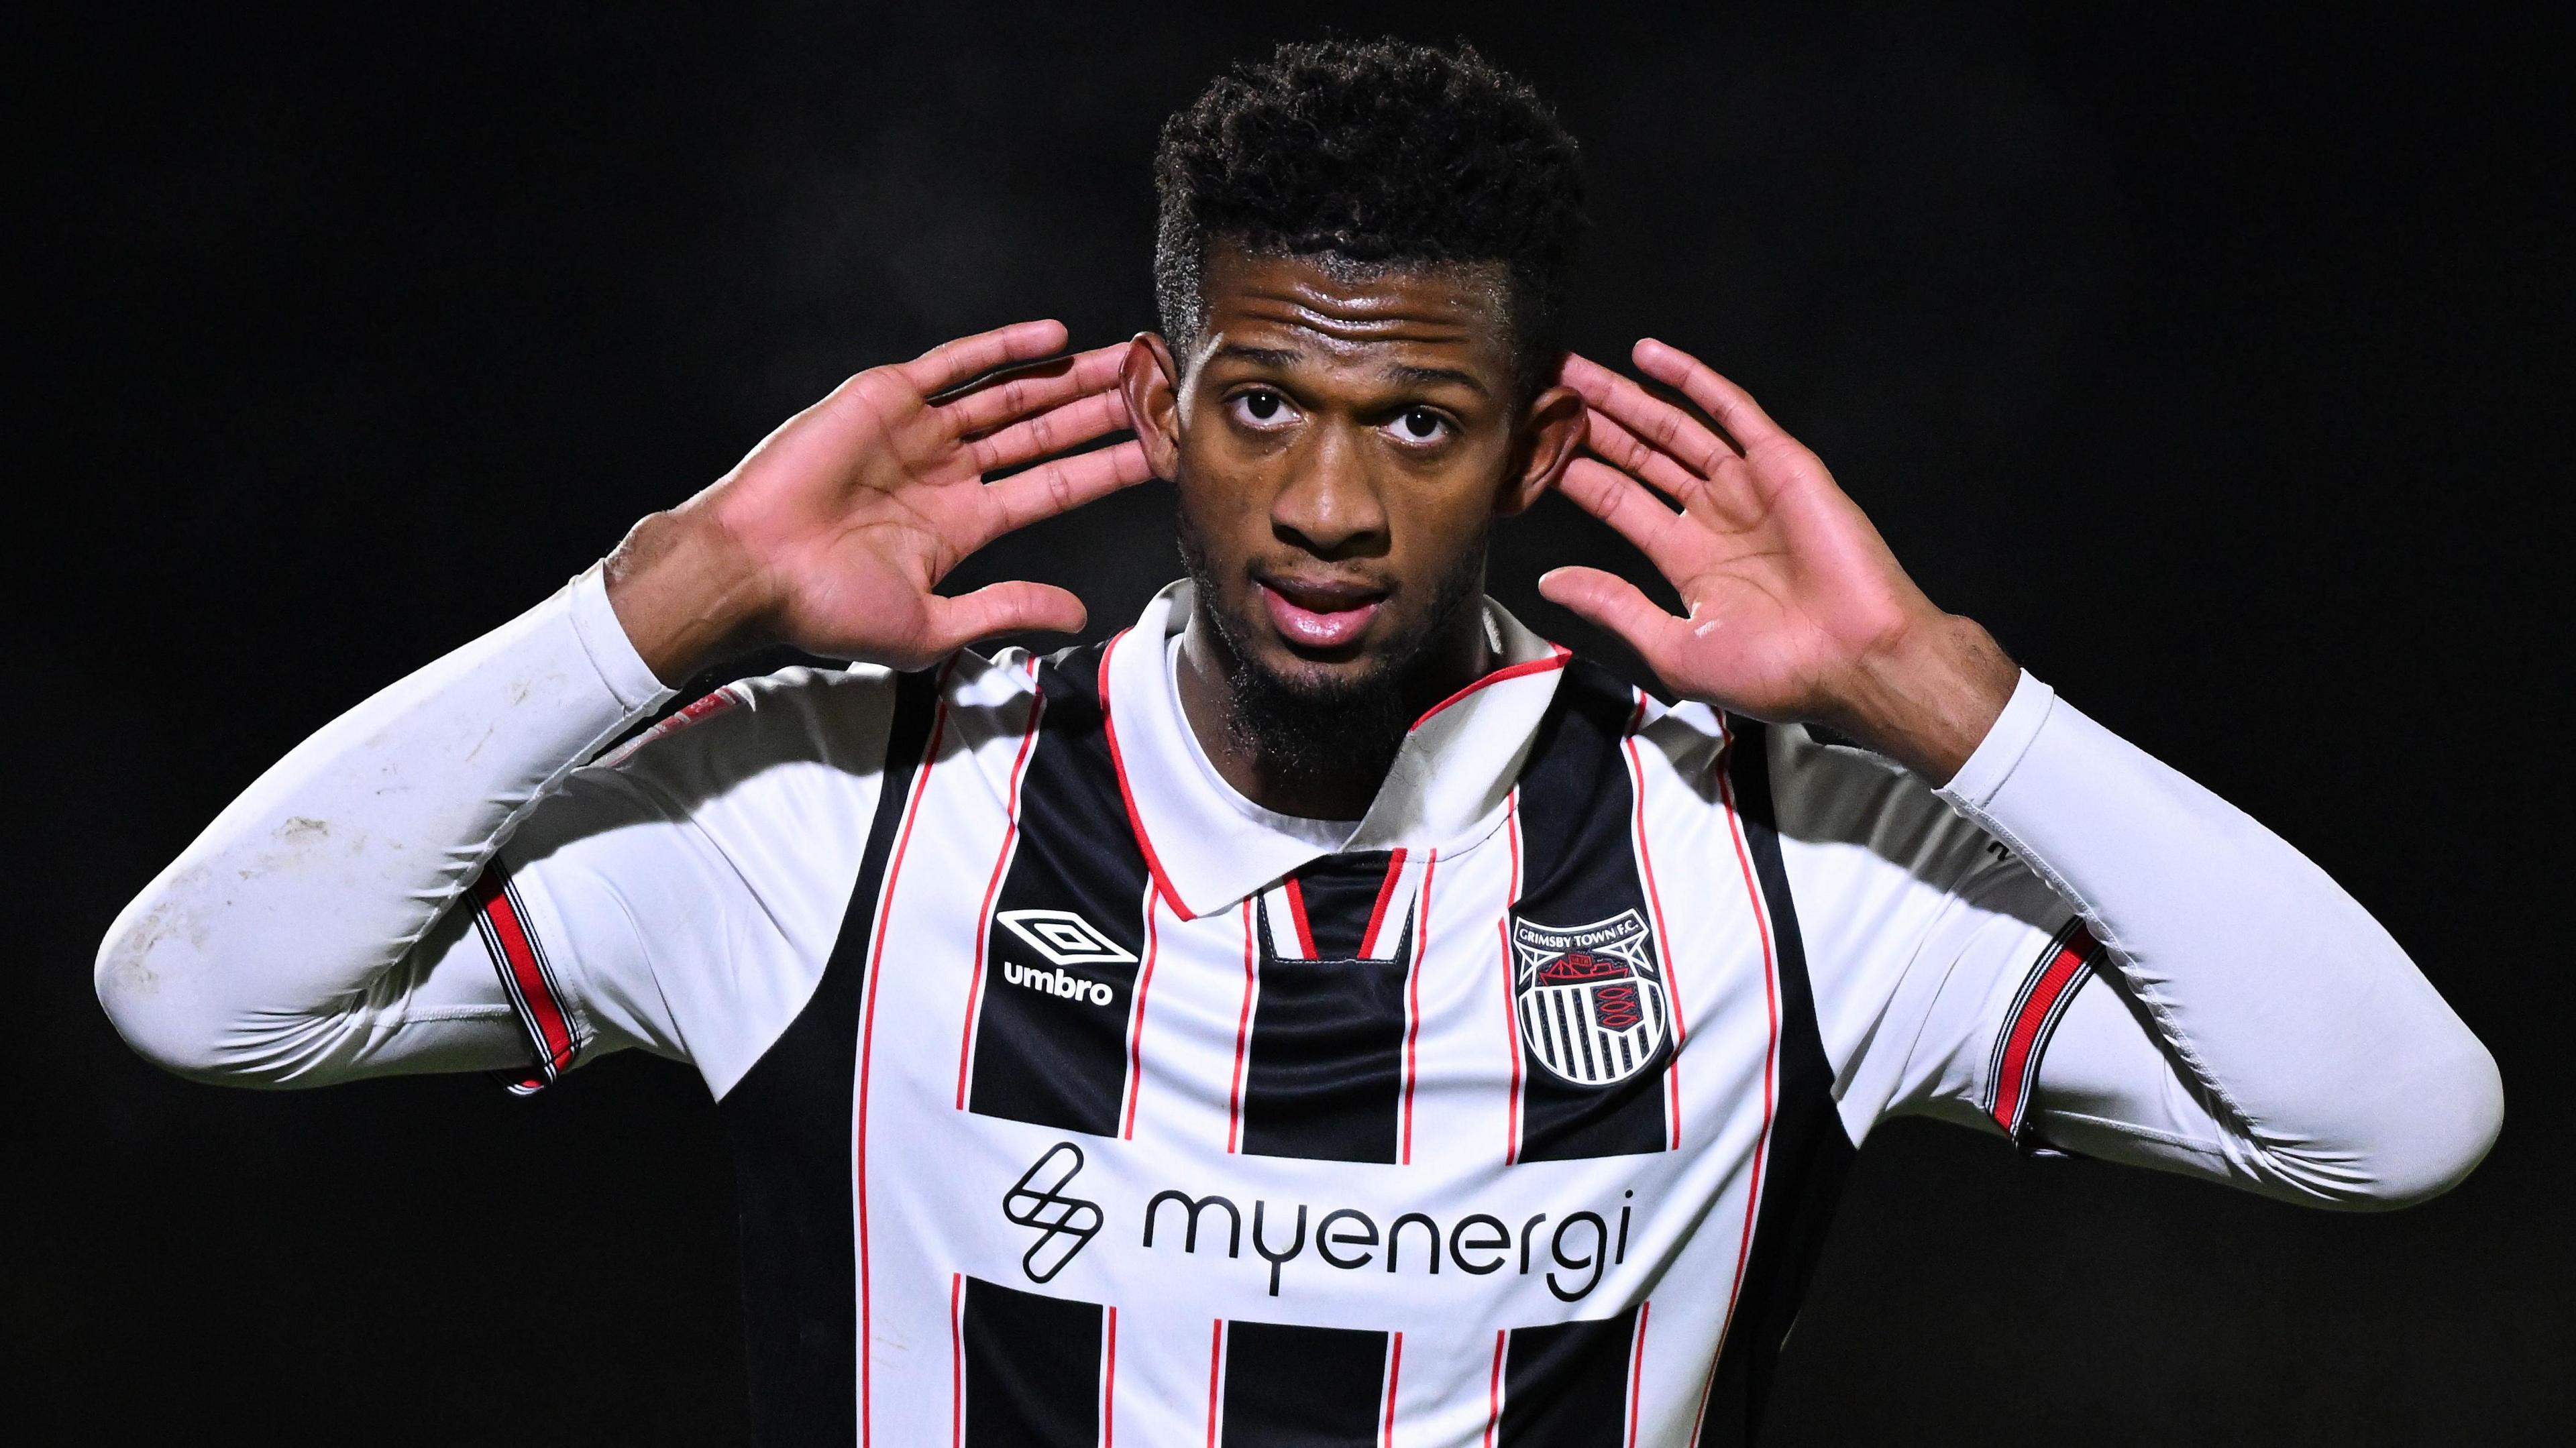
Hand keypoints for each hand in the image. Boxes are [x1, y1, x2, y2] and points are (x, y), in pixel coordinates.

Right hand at [607, 320, 1152, 680]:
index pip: (1056, 488)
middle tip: (1160, 390)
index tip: (1162, 453)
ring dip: (1069, 376)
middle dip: (1103, 412)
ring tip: (1126, 359)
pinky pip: (955, 364)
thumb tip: (1079, 616)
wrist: (753, 570)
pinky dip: (1003, 348)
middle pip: (1045, 433)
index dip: (1109, 469)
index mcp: (962, 524)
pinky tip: (1053, 338)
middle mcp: (949, 471)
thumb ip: (1007, 609)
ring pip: (1012, 393)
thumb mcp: (933, 625)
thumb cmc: (826, 610)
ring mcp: (919, 431)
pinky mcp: (886, 397)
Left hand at [1538, 339, 2017, 781]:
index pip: (1616, 500)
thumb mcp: (1673, 646)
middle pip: (1637, 455)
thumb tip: (1550, 580)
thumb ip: (1613, 604)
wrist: (1853, 663)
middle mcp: (1713, 516)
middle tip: (1540, 389)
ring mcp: (1747, 486)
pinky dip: (1692, 380)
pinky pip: (1731, 411)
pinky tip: (1648, 356)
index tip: (1528, 447)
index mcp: (1687, 560)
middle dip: (1589, 422)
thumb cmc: (1774, 673)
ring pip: (1673, 427)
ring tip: (1573, 369)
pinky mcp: (1782, 464)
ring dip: (1624, 396)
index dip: (1572, 471)